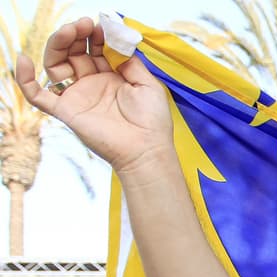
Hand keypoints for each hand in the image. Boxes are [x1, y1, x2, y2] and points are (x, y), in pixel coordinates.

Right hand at [16, 17, 174, 174]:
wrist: (147, 150)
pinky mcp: (66, 111)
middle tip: (84, 24)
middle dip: (76, 34)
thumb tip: (116, 41)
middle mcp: (91, 84)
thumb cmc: (152, 121)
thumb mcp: (147, 85)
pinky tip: (24, 59)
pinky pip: (37, 95)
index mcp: (110, 77)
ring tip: (71, 30)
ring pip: (55, 64)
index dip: (95, 35)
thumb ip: (130, 62)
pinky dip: (25, 79)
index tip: (102, 26)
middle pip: (72, 52)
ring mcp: (77, 96)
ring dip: (58, 43)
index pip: (94, 48)